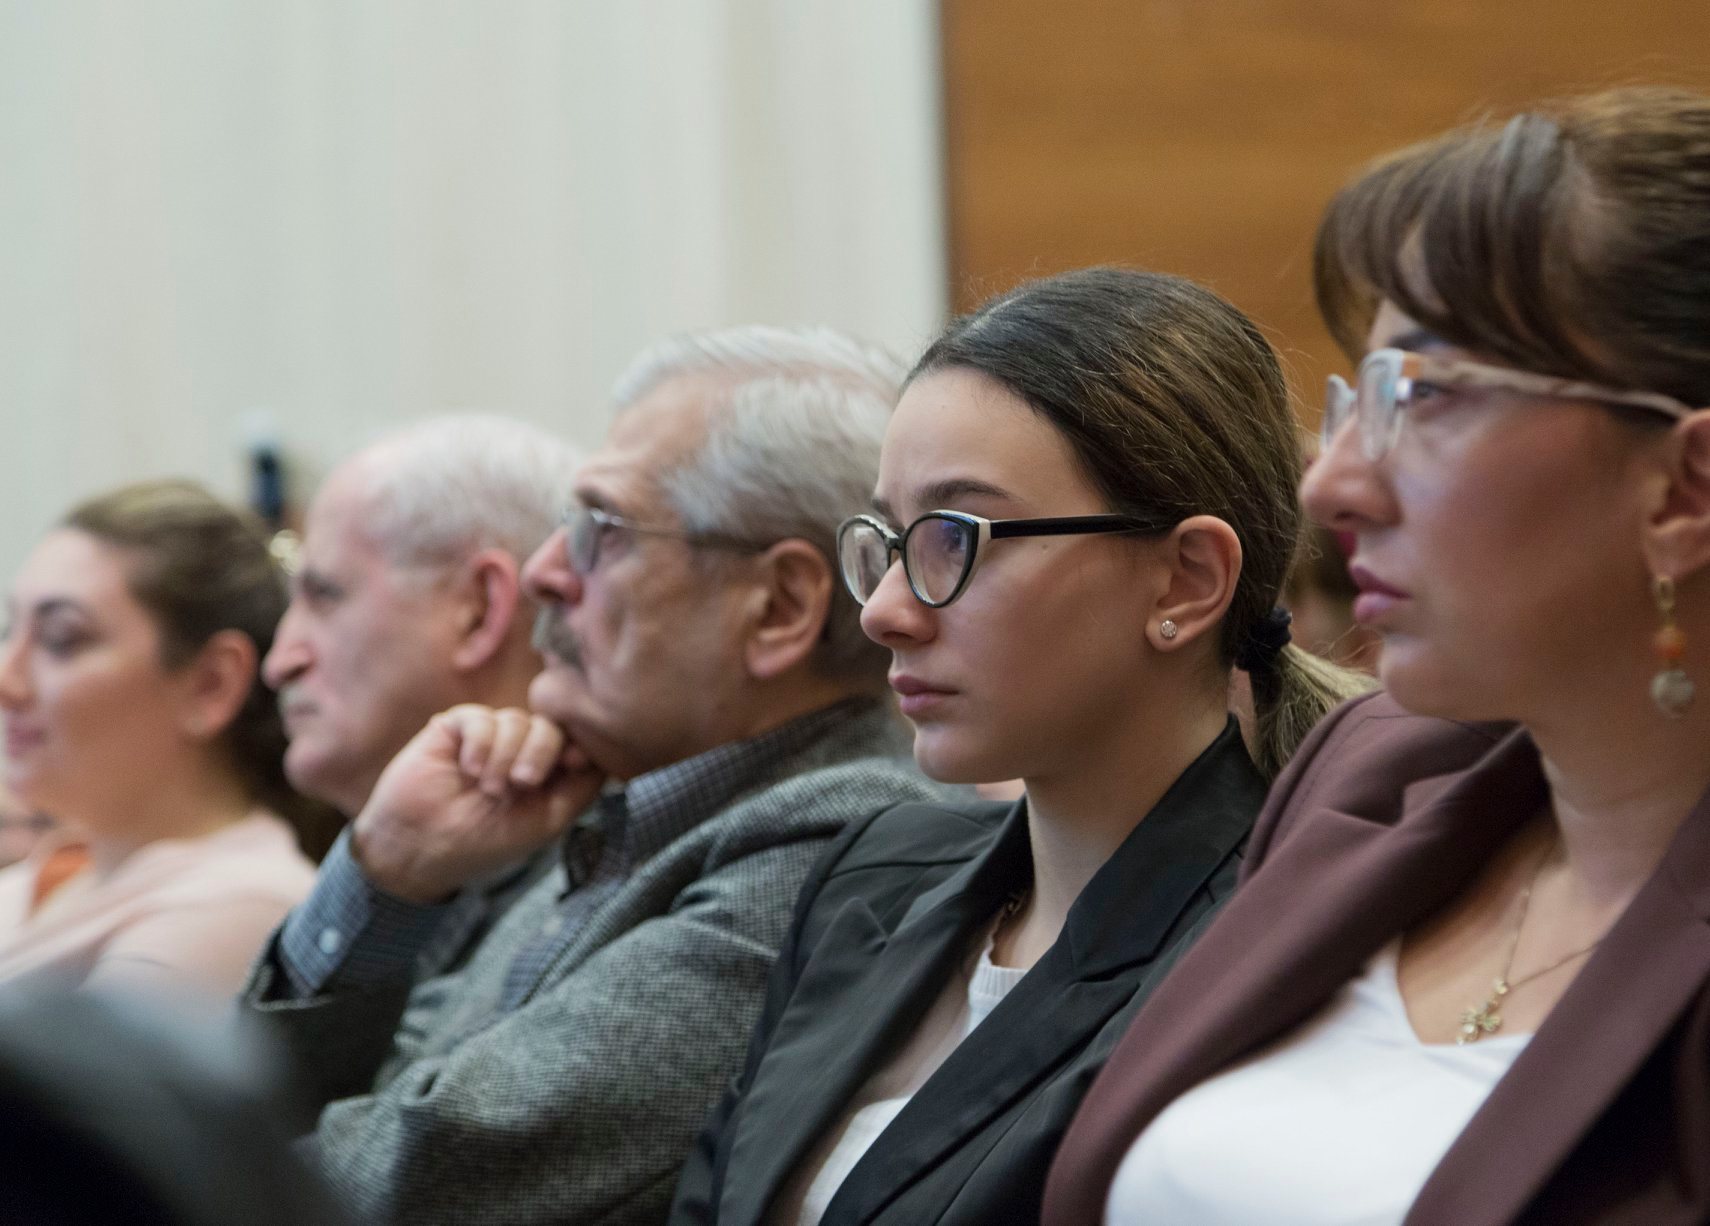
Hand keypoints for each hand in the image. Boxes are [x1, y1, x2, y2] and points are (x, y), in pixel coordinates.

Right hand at [350, 705, 606, 903]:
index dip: (578, 745)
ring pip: (517, 720)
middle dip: (541, 752)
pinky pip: (482, 717)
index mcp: (546, 772)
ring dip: (505, 755)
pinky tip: (469, 769)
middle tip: (522, 783)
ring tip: (488, 789)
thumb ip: (582, 788)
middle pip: (551, 726)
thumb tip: (609, 755)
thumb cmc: (485, 842)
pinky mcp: (456, 727)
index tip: (573, 763)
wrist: (419, 848)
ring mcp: (489, 736)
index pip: (574, 741)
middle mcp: (520, 750)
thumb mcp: (546, 821)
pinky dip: (481, 743)